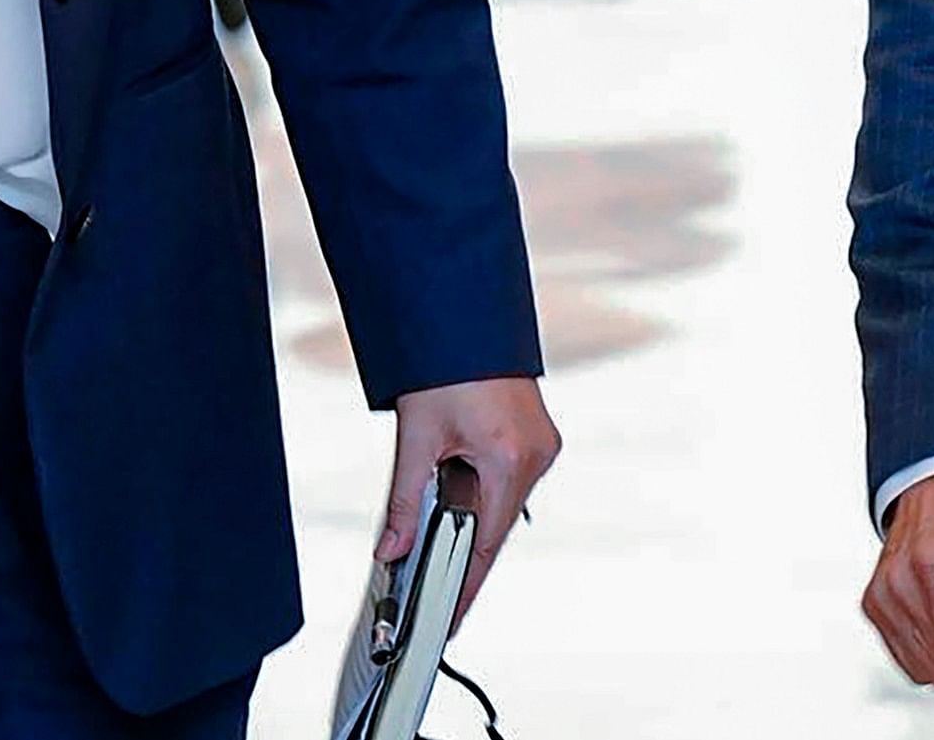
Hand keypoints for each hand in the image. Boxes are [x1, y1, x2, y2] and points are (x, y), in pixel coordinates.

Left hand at [383, 376, 561, 620]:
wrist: (464, 315)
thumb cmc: (444, 365)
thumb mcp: (416, 436)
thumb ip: (403, 500)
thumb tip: (391, 547)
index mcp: (509, 458)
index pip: (485, 545)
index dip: (464, 586)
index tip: (450, 616)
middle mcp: (536, 454)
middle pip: (495, 527)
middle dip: (461, 548)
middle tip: (430, 571)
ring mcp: (542, 444)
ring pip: (503, 503)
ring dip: (472, 512)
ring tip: (439, 502)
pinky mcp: (538, 435)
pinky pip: (512, 479)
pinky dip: (485, 489)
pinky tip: (461, 479)